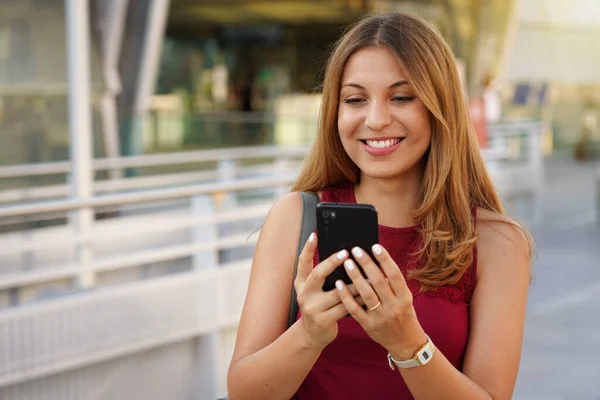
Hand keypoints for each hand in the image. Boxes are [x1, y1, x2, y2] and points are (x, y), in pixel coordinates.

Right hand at [294, 233, 364, 349]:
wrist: (312, 335)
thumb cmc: (319, 305)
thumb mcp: (314, 290)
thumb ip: (323, 276)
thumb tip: (344, 255)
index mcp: (301, 283)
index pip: (302, 262)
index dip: (308, 248)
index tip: (315, 234)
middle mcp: (304, 294)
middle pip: (318, 274)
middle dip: (332, 262)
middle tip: (346, 252)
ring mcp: (312, 308)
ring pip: (337, 292)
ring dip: (354, 282)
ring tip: (367, 272)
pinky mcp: (323, 320)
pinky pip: (345, 307)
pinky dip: (357, 299)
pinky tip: (368, 292)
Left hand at [334, 244, 426, 359]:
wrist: (406, 343)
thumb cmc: (403, 315)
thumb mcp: (404, 299)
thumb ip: (392, 284)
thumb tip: (376, 260)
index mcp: (404, 297)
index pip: (395, 275)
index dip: (385, 260)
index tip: (375, 246)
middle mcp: (394, 306)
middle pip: (379, 282)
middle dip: (367, 264)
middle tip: (356, 250)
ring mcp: (381, 317)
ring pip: (366, 294)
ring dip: (356, 277)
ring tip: (347, 262)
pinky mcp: (369, 325)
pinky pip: (355, 309)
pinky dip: (346, 296)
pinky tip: (338, 284)